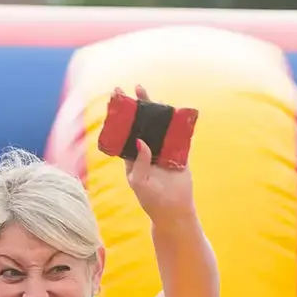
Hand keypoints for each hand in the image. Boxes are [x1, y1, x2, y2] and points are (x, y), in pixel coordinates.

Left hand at [122, 87, 195, 225]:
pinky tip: (174, 107)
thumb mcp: (139, 182)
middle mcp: (148, 149)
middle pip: (142, 122)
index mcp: (133, 155)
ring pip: (160, 125)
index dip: (122, 115)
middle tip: (135, 86)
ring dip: (157, 109)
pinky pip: (179, 134)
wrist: (174, 211)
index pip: (126, 130)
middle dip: (138, 105)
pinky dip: (178, 121)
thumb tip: (140, 141)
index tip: (116, 97)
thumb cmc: (152, 200)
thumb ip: (139, 162)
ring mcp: (164, 149)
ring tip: (148, 91)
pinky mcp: (179, 152)